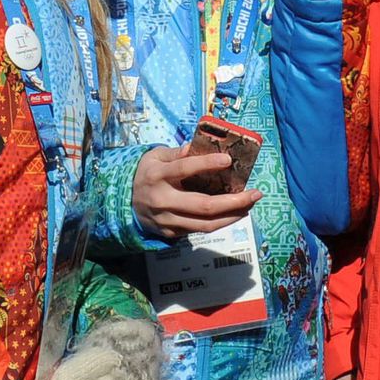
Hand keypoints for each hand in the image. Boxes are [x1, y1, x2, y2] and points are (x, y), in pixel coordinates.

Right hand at [133, 145, 261, 235]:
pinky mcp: (170, 234)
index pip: (183, 169)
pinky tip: (233, 213)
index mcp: (156, 175)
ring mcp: (166, 220)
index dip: (206, 164)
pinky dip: (219, 223)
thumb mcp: (155, 156)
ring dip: (232, 216)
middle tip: (255, 194)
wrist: (124, 203)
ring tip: (249, 205)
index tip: (228, 160)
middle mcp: (162, 200)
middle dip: (233, 201)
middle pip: (203, 205)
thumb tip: (197, 146)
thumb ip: (176, 153)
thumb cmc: (147, 174)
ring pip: (205, 224)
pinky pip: (199, 230)